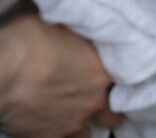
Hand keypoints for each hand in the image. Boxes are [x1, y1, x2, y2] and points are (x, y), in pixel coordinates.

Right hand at [0, 15, 123, 137]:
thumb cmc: (28, 42)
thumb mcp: (64, 27)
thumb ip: (80, 36)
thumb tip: (82, 29)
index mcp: (103, 73)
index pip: (126, 82)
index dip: (118, 81)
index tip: (111, 78)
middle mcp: (93, 102)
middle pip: (113, 116)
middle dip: (107, 110)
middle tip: (96, 101)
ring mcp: (71, 123)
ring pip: (88, 134)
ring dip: (84, 125)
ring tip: (74, 115)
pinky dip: (61, 135)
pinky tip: (53, 126)